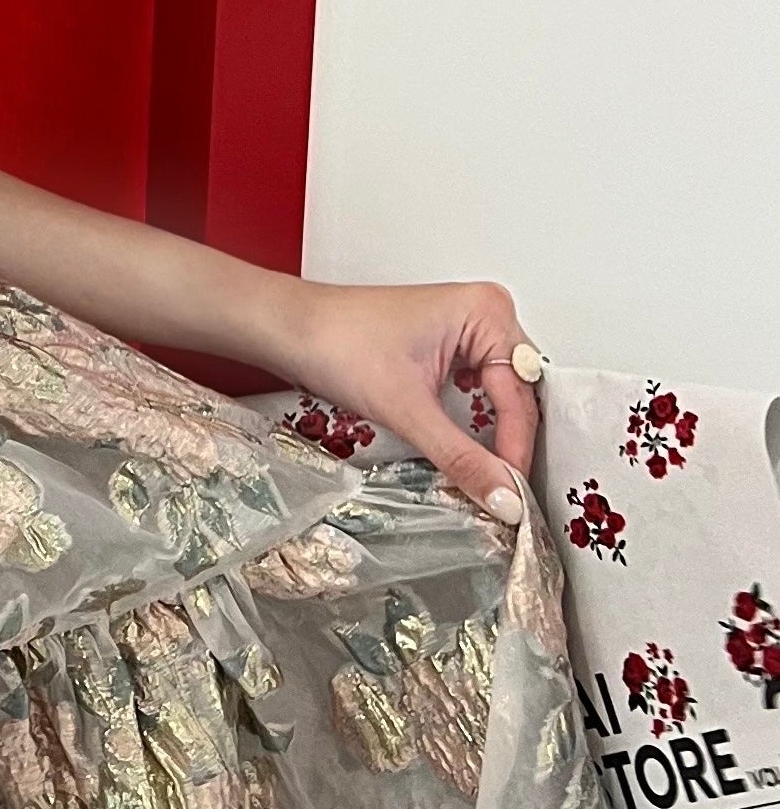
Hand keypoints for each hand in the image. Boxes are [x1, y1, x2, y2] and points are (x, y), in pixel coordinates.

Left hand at [281, 276, 543, 525]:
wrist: (288, 330)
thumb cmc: (336, 342)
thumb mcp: (407, 408)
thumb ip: (461, 457)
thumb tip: (504, 497)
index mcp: (487, 311)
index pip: (520, 394)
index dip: (517, 449)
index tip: (515, 494)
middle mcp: (484, 314)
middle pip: (517, 393)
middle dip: (510, 444)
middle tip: (508, 494)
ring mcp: (466, 329)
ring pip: (499, 395)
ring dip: (494, 436)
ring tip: (493, 480)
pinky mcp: (447, 346)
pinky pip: (477, 390)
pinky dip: (474, 424)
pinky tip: (471, 453)